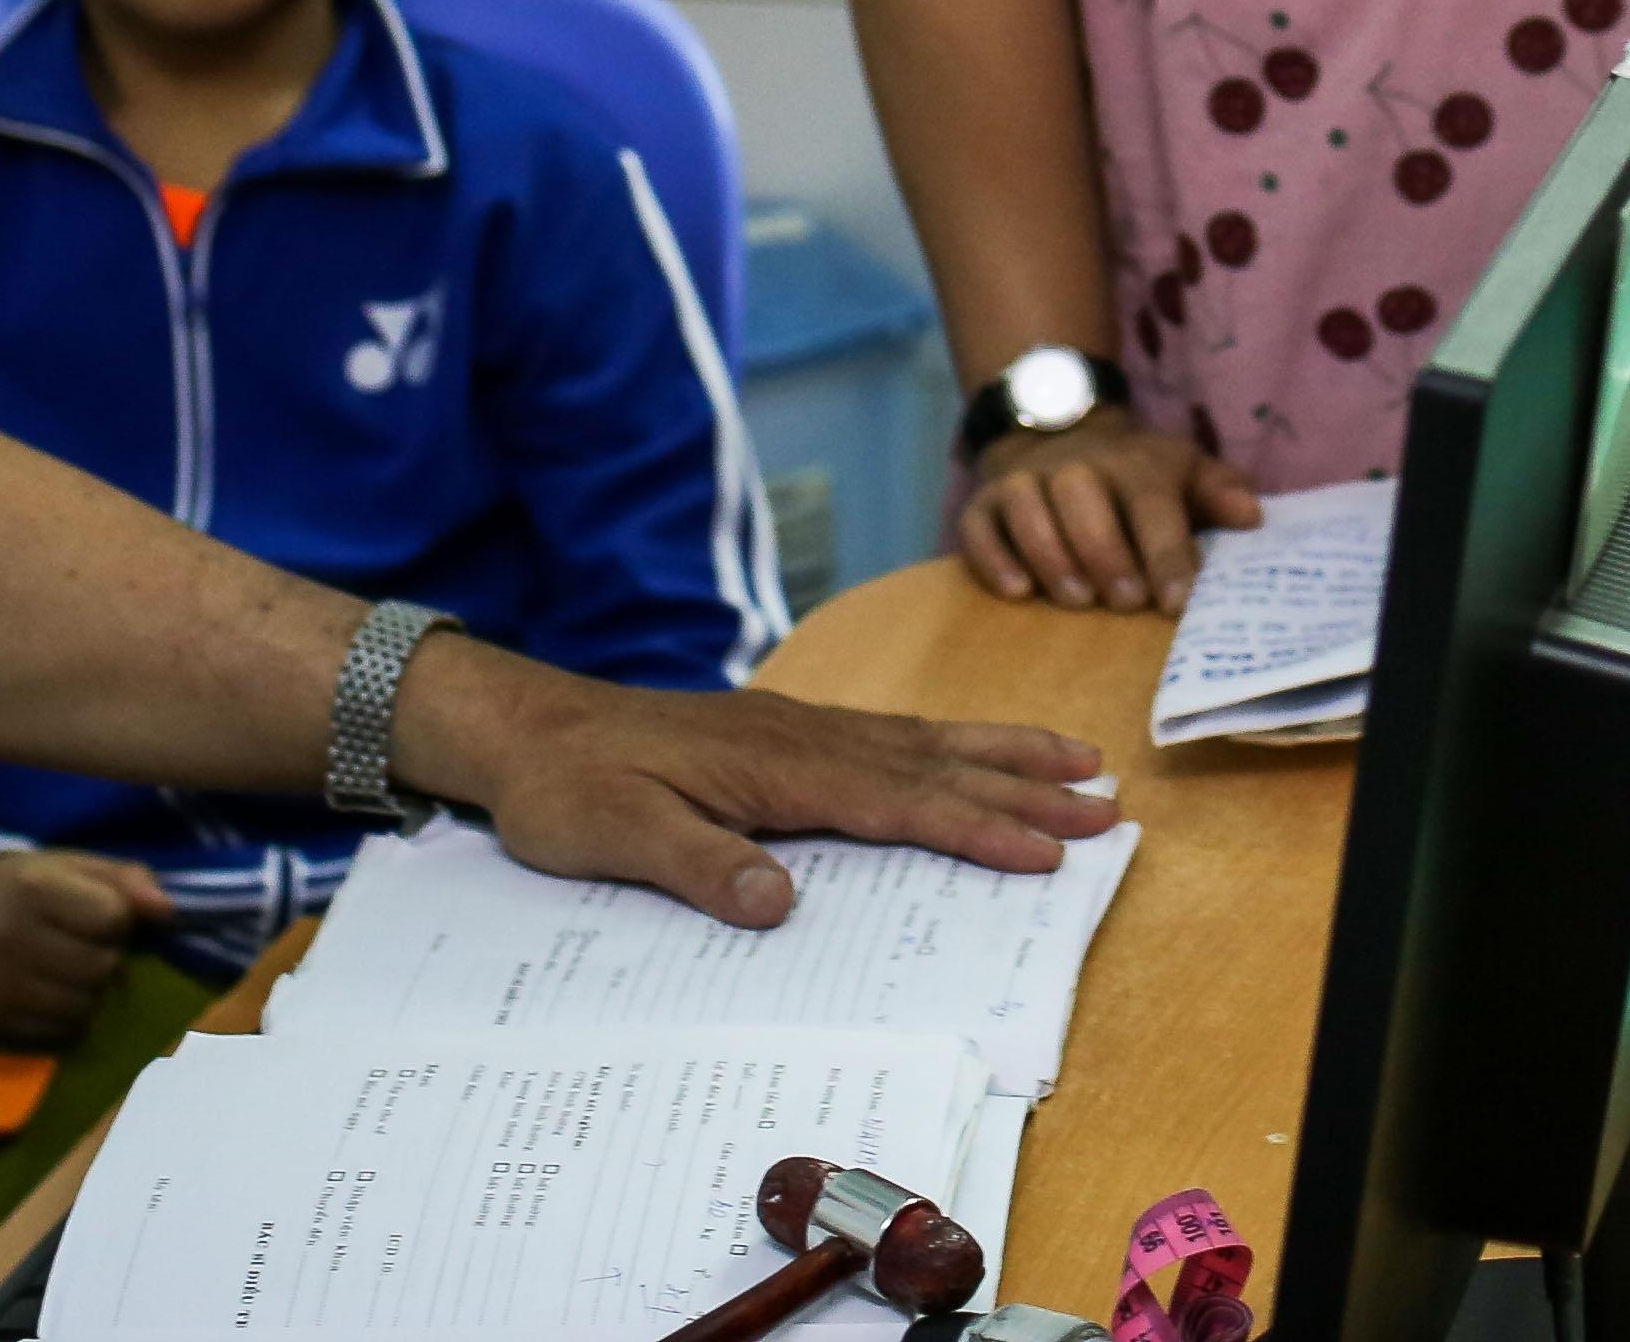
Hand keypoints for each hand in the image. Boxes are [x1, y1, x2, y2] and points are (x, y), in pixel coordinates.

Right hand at [0, 846, 171, 1043]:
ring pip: (84, 1006)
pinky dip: (68, 1015)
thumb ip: (129, 880)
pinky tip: (52, 989)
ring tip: (71, 968)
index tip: (99, 913)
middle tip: (85, 944)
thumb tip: (167, 911)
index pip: (113, 917)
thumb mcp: (80, 867)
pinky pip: (59, 1031)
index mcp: (34, 888)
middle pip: (102, 968)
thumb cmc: (34, 885)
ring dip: (91, 991)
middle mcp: (8, 936)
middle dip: (107, 957)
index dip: (119, 918)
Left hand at [390, 632, 1115, 929]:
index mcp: (775, 764)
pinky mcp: (786, 734)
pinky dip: (950, 744)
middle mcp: (803, 736)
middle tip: (1105, 804)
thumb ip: (699, 864)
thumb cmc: (565, 788)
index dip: (974, 826)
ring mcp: (799, 729)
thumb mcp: (613, 835)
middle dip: (1022, 785)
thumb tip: (779, 904)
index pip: (896, 801)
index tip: (1046, 849)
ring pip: (923, 740)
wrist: (523, 726)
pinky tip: (974, 751)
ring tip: (1078, 758)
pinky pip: (892, 736)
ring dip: (1002, 752)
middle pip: (933, 763)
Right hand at [955, 413, 1261, 610]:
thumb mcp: (1185, 472)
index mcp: (1135, 463)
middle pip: (1084, 499)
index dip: (1167, 553)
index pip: (1153, 504)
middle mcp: (1076, 466)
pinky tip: (1017, 592)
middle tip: (1125, 603)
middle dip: (1106, 553)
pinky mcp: (984, 502)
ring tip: (1076, 600)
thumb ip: (1219, 493)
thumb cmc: (1137, 476)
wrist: (1059, 431)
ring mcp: (1024, 481)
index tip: (1177, 602)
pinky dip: (993, 558)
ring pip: (1028, 509)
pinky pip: (978, 527)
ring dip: (1052, 556)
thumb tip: (1252, 516)